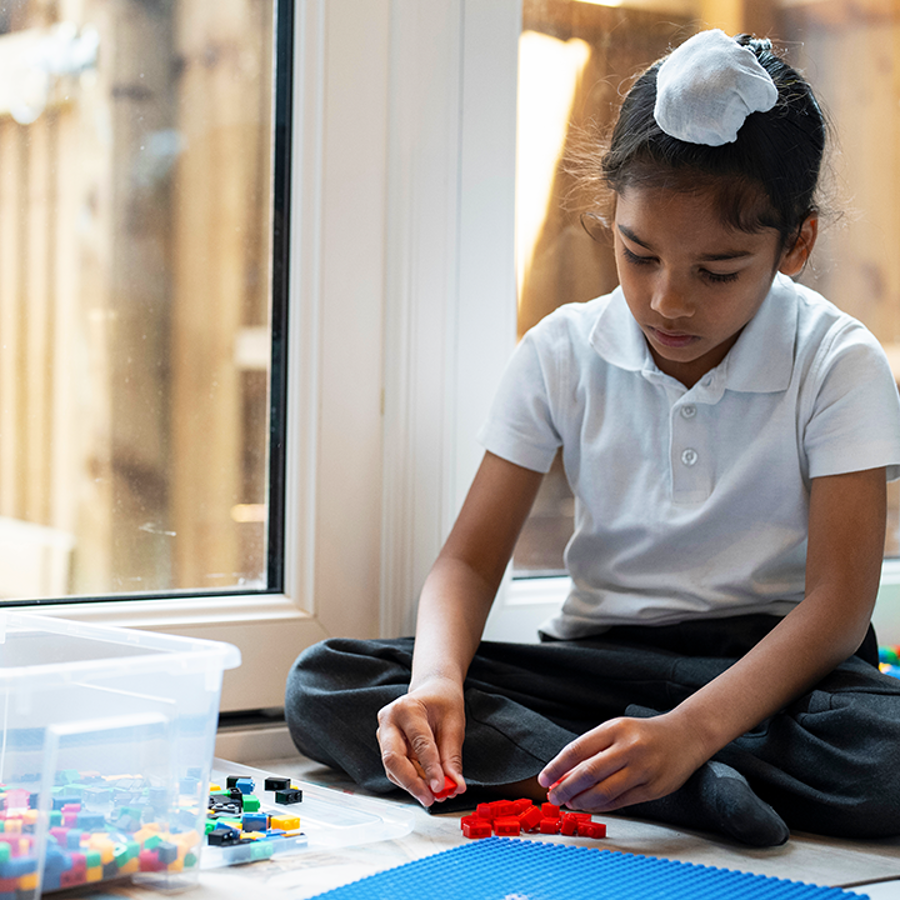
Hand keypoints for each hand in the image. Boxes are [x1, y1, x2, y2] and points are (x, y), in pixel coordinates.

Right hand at [376, 676, 465, 806]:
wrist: (432, 691)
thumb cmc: (442, 702)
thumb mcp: (454, 724)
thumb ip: (452, 756)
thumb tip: (455, 785)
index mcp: (406, 708)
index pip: (419, 743)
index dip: (430, 768)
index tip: (441, 787)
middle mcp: (388, 721)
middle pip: (393, 758)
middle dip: (412, 783)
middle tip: (431, 799)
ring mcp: (384, 735)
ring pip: (393, 769)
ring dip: (414, 785)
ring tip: (436, 794)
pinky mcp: (387, 747)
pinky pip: (397, 770)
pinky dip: (412, 781)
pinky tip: (427, 786)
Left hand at [537, 713, 708, 811]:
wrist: (685, 736)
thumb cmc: (643, 734)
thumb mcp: (617, 731)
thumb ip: (592, 750)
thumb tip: (563, 775)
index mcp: (615, 729)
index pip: (577, 749)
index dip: (557, 767)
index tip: (543, 779)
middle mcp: (629, 747)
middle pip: (588, 772)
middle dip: (565, 787)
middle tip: (553, 796)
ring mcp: (643, 768)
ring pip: (604, 791)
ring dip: (582, 800)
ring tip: (570, 802)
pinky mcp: (653, 788)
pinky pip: (621, 801)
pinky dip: (602, 806)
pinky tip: (591, 805)